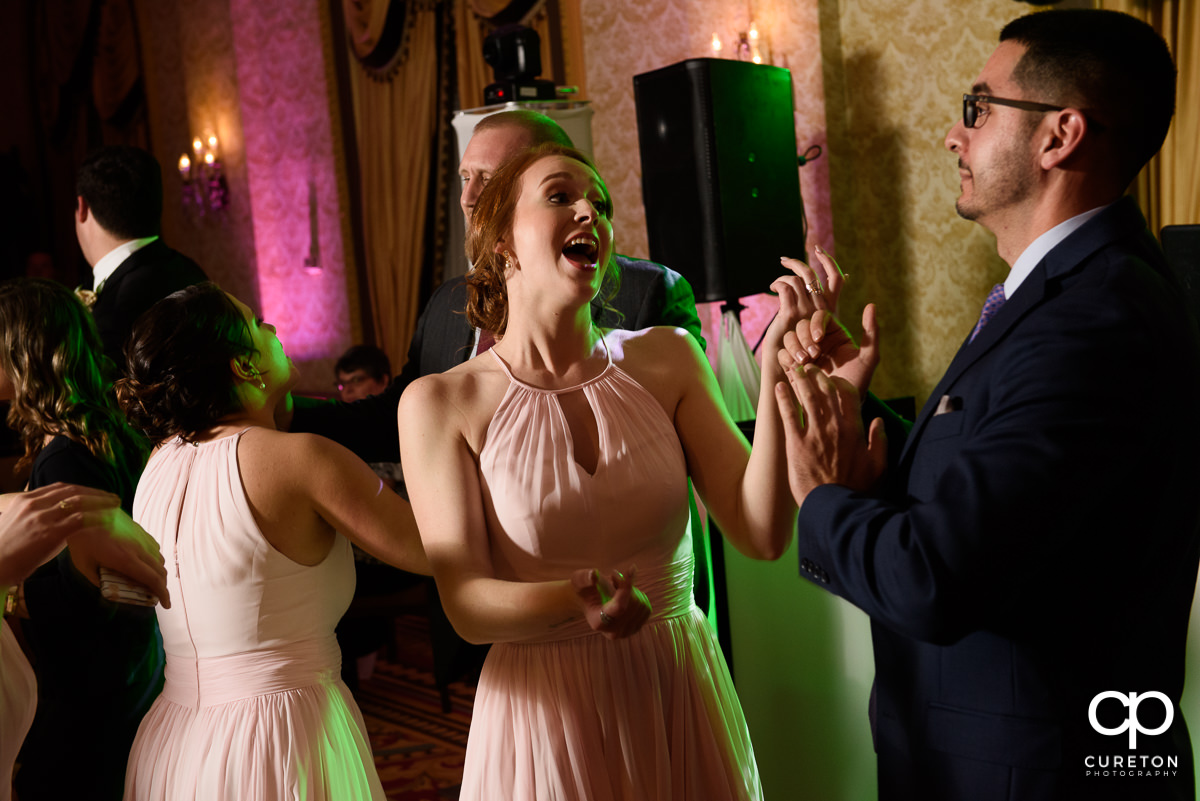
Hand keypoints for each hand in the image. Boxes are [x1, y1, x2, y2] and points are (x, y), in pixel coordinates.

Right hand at [0, 484, 122, 585]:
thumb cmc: (5, 551)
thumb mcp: (16, 524)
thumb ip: (35, 516)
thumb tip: (58, 518)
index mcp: (24, 500)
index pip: (59, 487)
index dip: (81, 488)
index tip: (95, 492)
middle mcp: (33, 505)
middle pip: (72, 491)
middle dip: (95, 493)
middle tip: (111, 496)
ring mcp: (42, 518)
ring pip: (79, 503)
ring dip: (101, 503)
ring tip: (115, 505)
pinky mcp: (50, 533)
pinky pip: (81, 520)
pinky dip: (98, 518)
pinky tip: (109, 519)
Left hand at [69, 507, 170, 608]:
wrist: (84, 511)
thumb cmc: (81, 542)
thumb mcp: (85, 566)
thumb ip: (100, 581)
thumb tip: (111, 592)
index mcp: (126, 560)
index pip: (153, 579)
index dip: (163, 593)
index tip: (166, 604)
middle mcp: (138, 549)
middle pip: (160, 571)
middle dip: (162, 586)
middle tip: (157, 596)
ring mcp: (141, 538)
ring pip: (159, 558)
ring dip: (158, 572)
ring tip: (150, 580)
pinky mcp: (139, 530)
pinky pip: (154, 547)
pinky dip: (154, 559)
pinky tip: (144, 562)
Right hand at [571, 566, 650, 639]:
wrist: (590, 601)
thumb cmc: (584, 589)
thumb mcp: (579, 580)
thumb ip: (585, 577)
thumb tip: (594, 574)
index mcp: (598, 622)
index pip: (619, 607)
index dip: (626, 587)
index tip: (631, 569)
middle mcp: (613, 632)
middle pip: (632, 603)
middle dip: (625, 585)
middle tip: (613, 576)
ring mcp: (626, 632)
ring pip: (640, 604)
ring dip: (631, 590)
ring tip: (616, 588)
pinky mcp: (637, 627)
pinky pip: (646, 607)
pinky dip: (638, 596)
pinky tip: (625, 596)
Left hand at [762, 250, 845, 357]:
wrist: (790, 367)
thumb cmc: (800, 348)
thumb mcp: (812, 326)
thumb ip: (818, 308)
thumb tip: (834, 288)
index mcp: (829, 309)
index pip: (837, 278)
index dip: (829, 262)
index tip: (818, 250)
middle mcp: (819, 308)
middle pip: (811, 275)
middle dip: (797, 263)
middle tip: (783, 260)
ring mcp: (806, 312)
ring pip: (796, 280)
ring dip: (782, 277)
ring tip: (774, 283)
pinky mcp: (791, 315)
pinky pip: (786, 288)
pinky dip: (778, 284)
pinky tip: (772, 289)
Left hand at [773, 364, 887, 502]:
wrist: (834, 507)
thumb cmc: (856, 489)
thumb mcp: (878, 465)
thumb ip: (879, 441)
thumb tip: (879, 421)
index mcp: (854, 429)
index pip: (848, 394)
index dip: (839, 383)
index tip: (833, 380)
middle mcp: (834, 426)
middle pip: (825, 390)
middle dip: (817, 375)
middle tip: (809, 366)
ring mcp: (814, 434)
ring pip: (806, 397)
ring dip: (800, 380)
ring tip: (795, 369)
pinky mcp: (796, 443)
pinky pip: (788, 414)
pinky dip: (783, 398)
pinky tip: (778, 387)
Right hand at [779, 303, 879, 398]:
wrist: (840, 407)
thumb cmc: (857, 383)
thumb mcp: (868, 357)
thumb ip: (871, 332)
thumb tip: (871, 305)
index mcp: (834, 334)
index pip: (820, 316)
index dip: (815, 324)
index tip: (819, 338)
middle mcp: (817, 341)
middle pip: (801, 324)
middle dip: (804, 337)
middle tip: (813, 355)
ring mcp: (803, 353)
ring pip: (789, 337)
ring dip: (794, 347)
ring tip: (804, 362)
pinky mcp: (792, 366)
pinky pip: (782, 354)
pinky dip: (787, 358)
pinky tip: (798, 369)